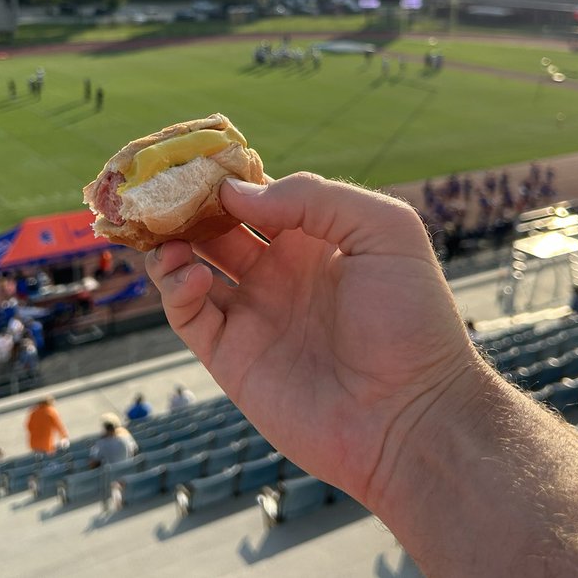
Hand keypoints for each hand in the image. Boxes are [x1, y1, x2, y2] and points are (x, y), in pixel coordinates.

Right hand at [146, 172, 484, 508]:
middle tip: (166, 189)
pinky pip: (188, 315)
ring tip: (168, 234)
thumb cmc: (411, 320)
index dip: (231, 177)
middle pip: (218, 226)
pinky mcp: (232, 358)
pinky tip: (193, 276)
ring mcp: (255, 314)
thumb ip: (316, 197)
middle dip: (189, 205)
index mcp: (317, 240)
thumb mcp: (385, 233)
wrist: (411, 416)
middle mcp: (281, 273)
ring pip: (191, 266)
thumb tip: (238, 196)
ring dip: (171, 244)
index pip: (260, 195)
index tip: (203, 161)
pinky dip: (176, 289)